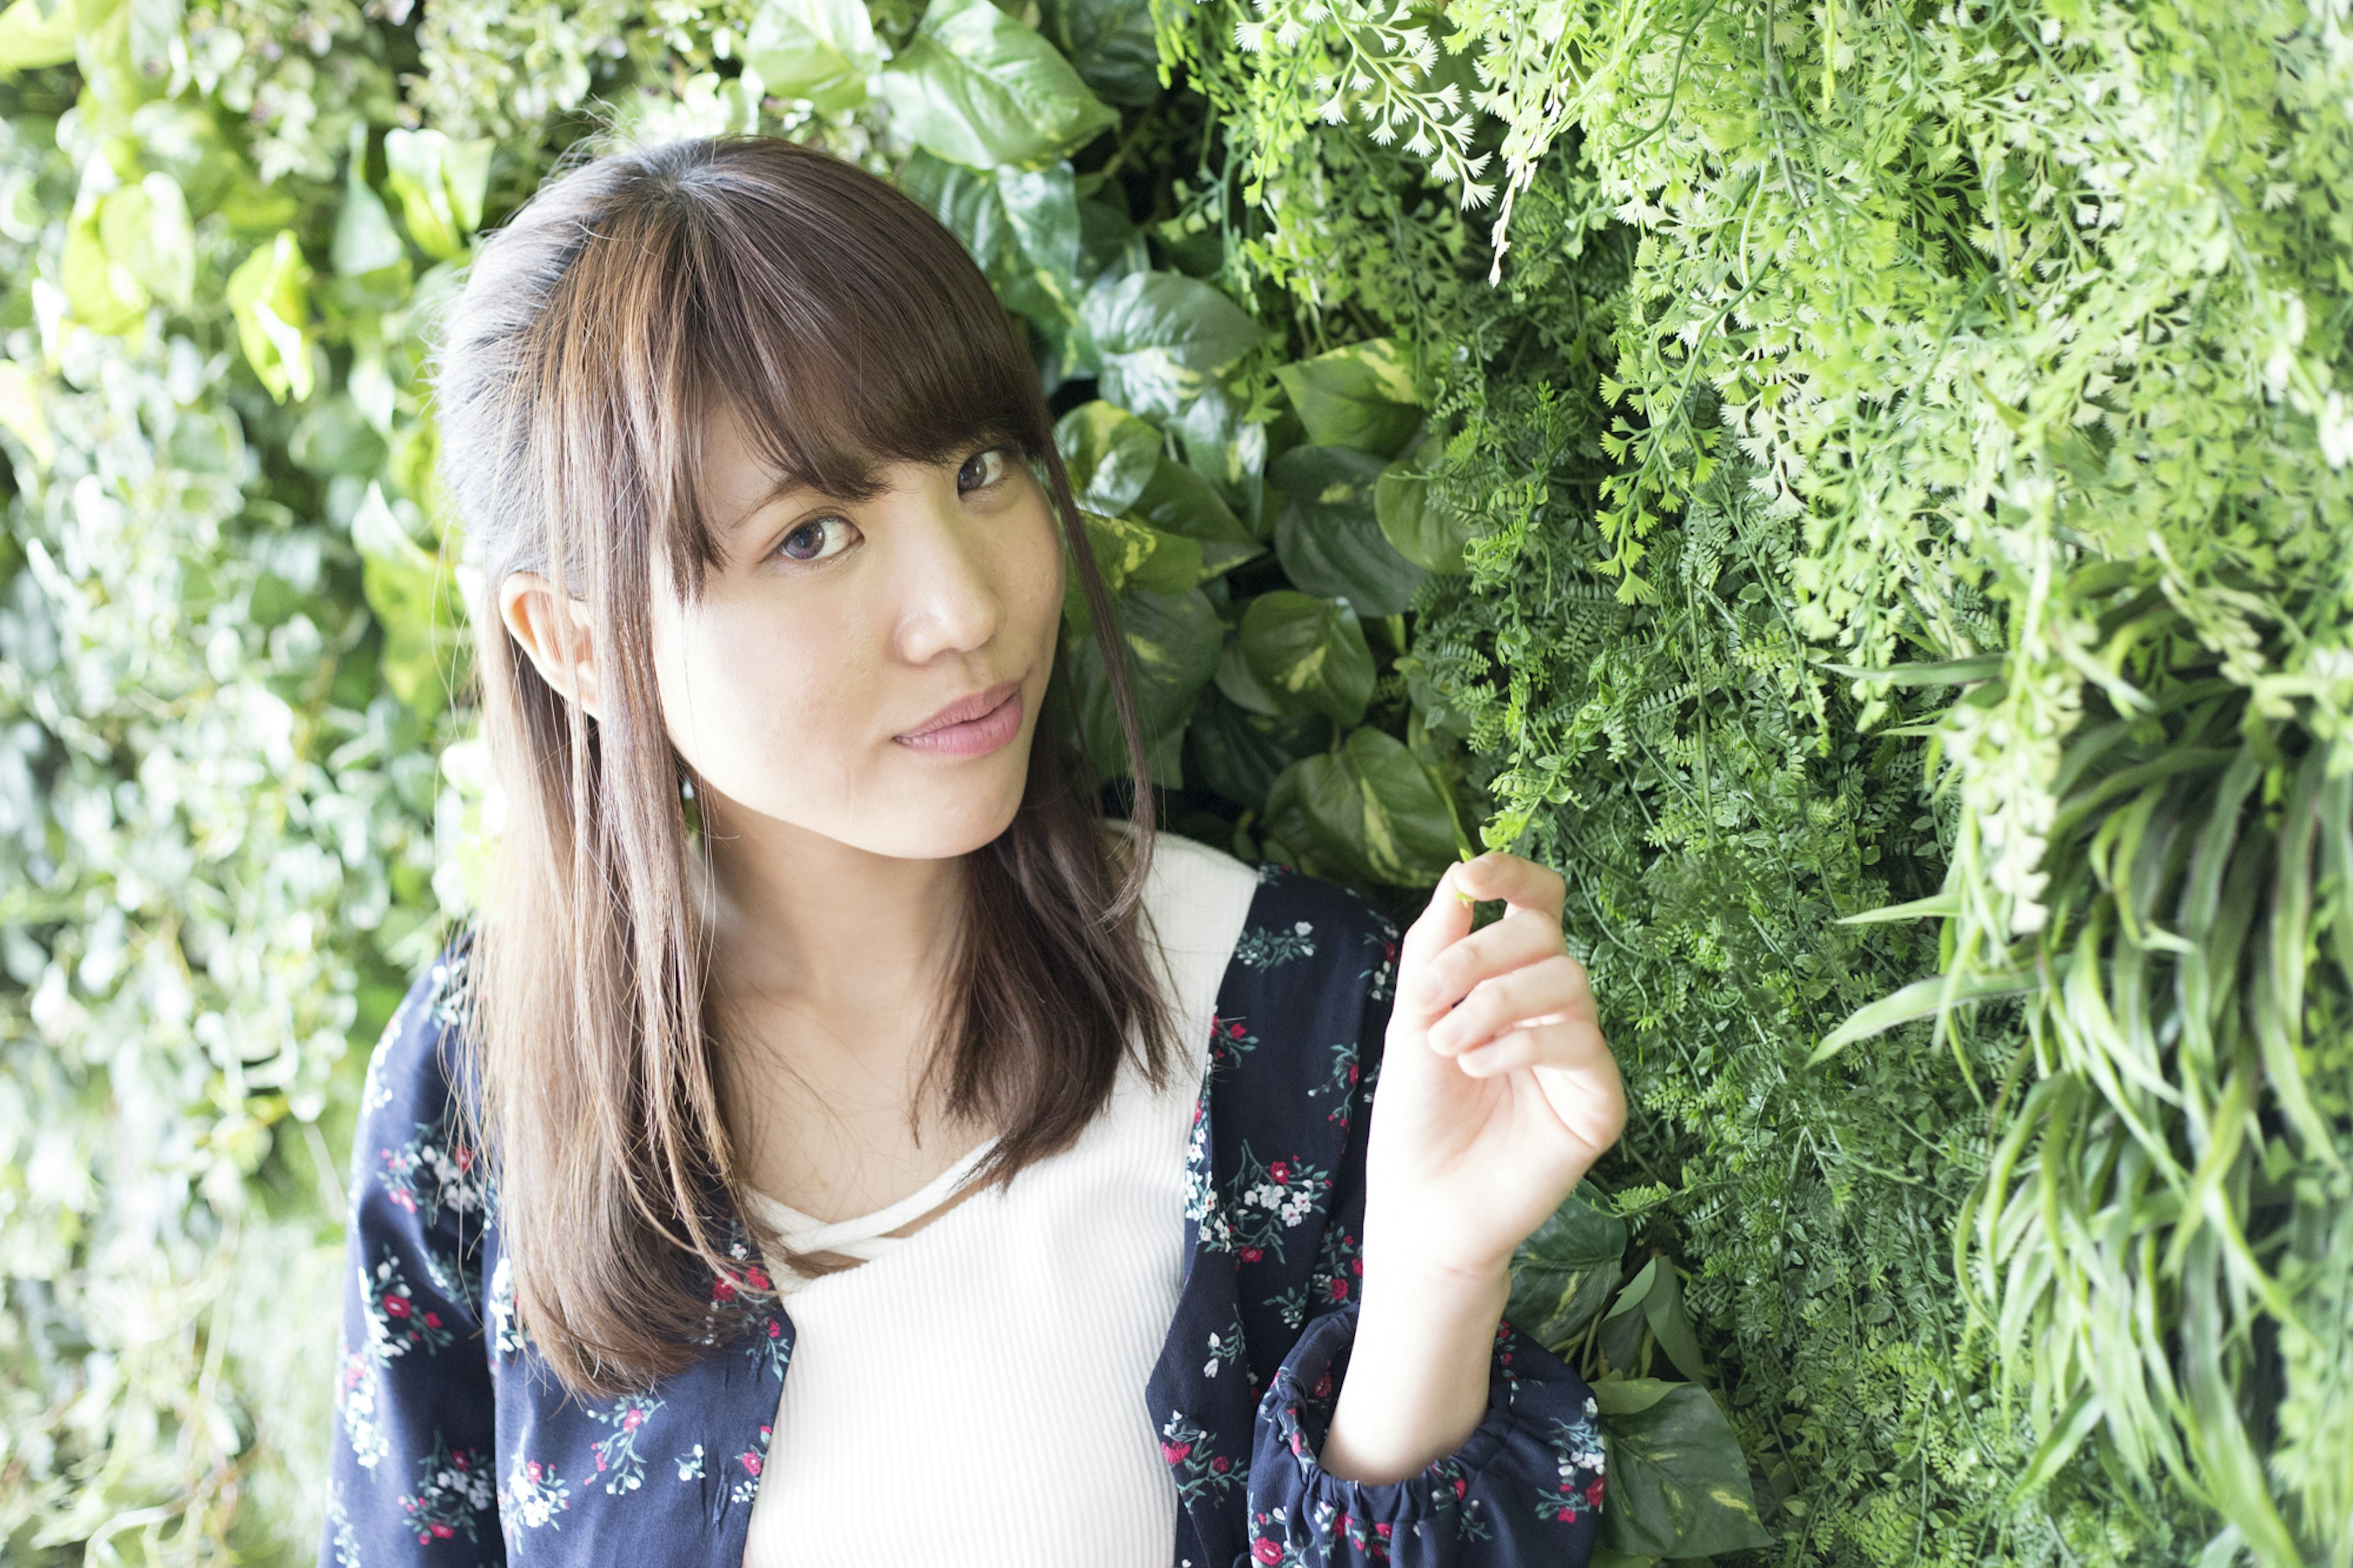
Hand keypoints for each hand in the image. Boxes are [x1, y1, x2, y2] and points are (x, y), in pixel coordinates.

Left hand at [1360, 851, 1624, 1285]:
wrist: (1420, 1203)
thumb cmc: (1416, 1114)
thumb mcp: (1412, 1017)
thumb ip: (1435, 947)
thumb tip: (1460, 874)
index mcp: (1512, 980)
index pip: (1537, 905)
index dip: (1515, 874)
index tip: (1473, 874)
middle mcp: (1554, 1008)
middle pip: (1545, 935)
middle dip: (1480, 956)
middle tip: (1429, 1002)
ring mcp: (1581, 1054)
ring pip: (1567, 981)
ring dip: (1494, 1003)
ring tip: (1447, 1046)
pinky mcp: (1600, 1101)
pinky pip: (1579, 1042)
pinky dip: (1521, 1044)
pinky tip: (1477, 1067)